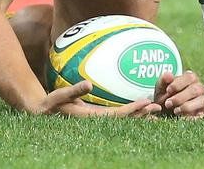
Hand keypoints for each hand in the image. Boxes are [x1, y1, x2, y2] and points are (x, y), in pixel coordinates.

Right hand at [38, 80, 161, 117]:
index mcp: (91, 116)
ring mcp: (98, 118)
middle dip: (141, 114)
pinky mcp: (96, 115)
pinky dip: (129, 111)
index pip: (117, 114)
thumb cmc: (52, 102)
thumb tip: (89, 84)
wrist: (45, 111)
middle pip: (124, 119)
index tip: (146, 103)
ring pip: (122, 118)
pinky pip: (116, 114)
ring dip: (138, 114)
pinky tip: (137, 107)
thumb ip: (75, 90)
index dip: (132, 109)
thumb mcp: (61, 95)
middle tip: (158, 108)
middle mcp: (98, 119)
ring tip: (154, 110)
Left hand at [154, 70, 203, 117]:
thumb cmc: (165, 96)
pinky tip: (181, 118)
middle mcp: (200, 88)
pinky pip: (203, 114)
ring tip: (175, 111)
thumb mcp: (161, 88)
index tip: (168, 90)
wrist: (168, 113)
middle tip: (168, 103)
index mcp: (190, 79)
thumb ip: (163, 80)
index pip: (190, 76)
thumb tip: (170, 75)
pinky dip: (192, 116)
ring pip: (202, 101)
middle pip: (196, 89)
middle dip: (180, 97)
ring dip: (187, 106)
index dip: (179, 83)